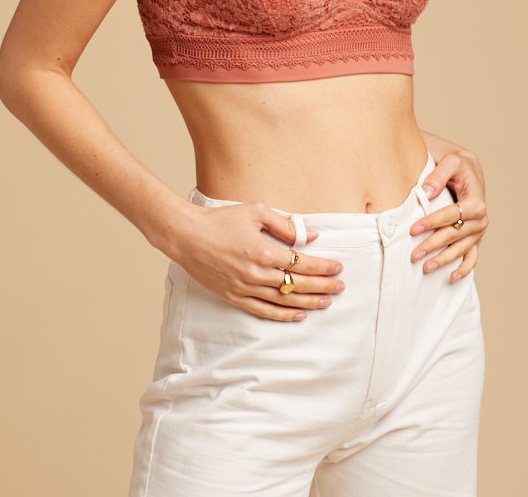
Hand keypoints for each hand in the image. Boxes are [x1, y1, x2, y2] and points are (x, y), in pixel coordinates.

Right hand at [175, 201, 344, 321]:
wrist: (187, 235)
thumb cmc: (220, 220)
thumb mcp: (255, 211)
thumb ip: (284, 224)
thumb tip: (310, 235)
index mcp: (263, 251)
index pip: (302, 263)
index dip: (323, 267)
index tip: (338, 268)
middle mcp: (256, 273)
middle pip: (297, 284)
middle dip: (322, 285)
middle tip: (340, 286)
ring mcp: (244, 288)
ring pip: (284, 301)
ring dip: (308, 302)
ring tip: (327, 301)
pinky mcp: (233, 297)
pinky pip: (263, 311)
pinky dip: (283, 315)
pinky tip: (299, 315)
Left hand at [410, 147, 488, 282]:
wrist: (465, 167)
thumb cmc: (456, 163)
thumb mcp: (450, 161)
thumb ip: (438, 176)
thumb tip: (426, 194)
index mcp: (475, 200)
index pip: (452, 215)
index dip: (433, 223)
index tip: (413, 229)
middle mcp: (480, 218)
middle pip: (454, 235)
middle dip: (433, 245)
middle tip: (414, 255)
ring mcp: (478, 230)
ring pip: (461, 249)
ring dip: (444, 260)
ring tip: (425, 268)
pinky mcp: (475, 236)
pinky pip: (472, 256)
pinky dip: (464, 268)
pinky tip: (452, 278)